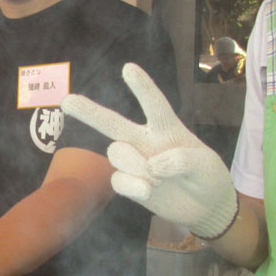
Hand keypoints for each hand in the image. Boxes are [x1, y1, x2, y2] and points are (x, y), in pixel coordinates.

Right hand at [61, 62, 236, 238]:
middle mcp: (146, 140)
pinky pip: (118, 180)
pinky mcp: (130, 183)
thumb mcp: (206, 165)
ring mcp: (135, 161)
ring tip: (159, 179)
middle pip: (113, 122)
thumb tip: (153, 165)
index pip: (154, 104)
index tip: (129, 68)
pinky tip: (149, 191)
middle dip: (89, 111)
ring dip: (137, 165)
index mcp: (167, 128)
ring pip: (117, 153)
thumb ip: (182, 160)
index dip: (142, 87)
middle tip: (67, 101)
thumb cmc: (208, 177)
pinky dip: (134, 187)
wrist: (205, 207)